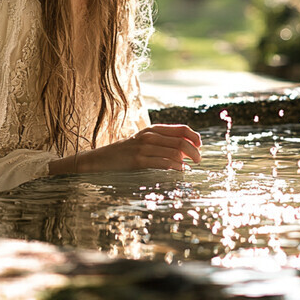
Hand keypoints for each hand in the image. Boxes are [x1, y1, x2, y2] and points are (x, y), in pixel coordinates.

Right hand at [49, 124, 201, 174]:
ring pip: (173, 152)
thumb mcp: (143, 143)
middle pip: (181, 141)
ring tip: (189, 167)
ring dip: (186, 160)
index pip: (181, 129)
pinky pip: (161, 162)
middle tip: (199, 160)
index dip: (194, 136)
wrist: (99, 160)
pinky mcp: (137, 160)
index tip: (200, 145)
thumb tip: (185, 153)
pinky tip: (179, 171)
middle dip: (194, 151)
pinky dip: (174, 167)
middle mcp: (149, 136)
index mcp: (153, 130)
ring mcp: (143, 147)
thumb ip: (161, 144)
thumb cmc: (124, 153)